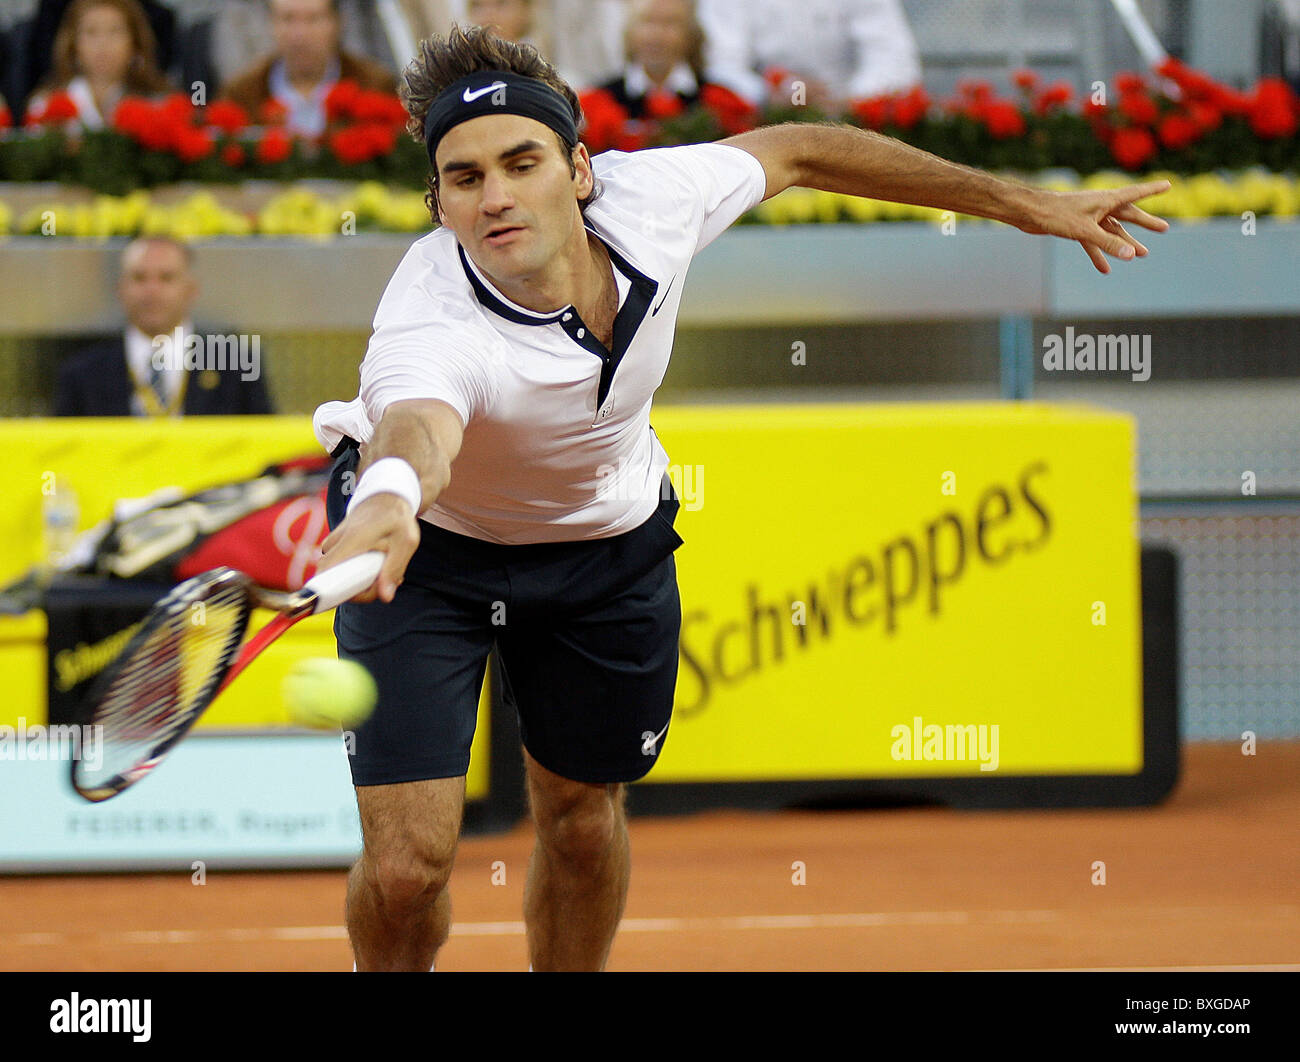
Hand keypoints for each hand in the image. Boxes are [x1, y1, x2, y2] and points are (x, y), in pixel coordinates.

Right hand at [316, 494, 419, 603]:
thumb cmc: (396, 519)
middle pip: (333, 579)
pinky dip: (360, 573)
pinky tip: (378, 565)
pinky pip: (342, 569)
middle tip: (387, 581)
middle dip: (361, 590)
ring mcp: (332, 544)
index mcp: (351, 540)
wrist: (386, 498)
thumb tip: (385, 597)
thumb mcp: (406, 542)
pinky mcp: (335, 547)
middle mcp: (335, 542)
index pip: (326, 572)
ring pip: (339, 575)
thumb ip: (394, 569)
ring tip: (385, 568)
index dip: (333, 591)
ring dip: (363, 581)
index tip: (360, 593)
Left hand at [1017, 180, 1171, 273]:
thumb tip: (1131, 254)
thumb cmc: (1057, 216)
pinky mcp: (1076, 227)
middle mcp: (1099, 206)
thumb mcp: (1086, 231)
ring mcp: (1088, 217)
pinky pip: (1093, 242)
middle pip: (1127, 215)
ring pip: (1111, 231)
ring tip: (1143, 254)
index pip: (1135, 194)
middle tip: (1164, 229)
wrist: (1029, 214)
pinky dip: (1099, 254)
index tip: (1168, 185)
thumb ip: (1109, 243)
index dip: (1152, 190)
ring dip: (1125, 243)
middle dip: (1145, 223)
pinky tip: (1105, 269)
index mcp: (1106, 199)